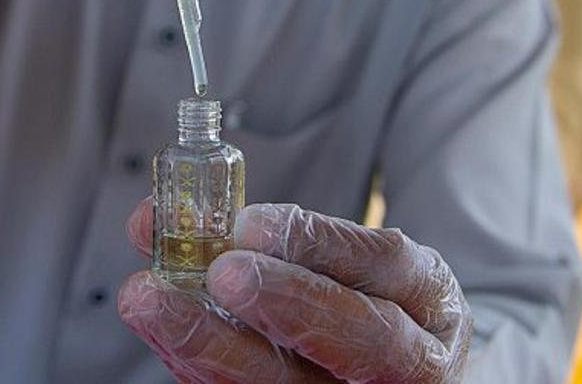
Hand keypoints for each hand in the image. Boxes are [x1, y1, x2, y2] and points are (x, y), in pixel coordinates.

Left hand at [119, 199, 473, 382]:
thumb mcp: (350, 259)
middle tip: (221, 273)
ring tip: (151, 301)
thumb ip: (275, 237)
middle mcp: (417, 361)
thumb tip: (161, 213)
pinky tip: (164, 336)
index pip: (387, 268)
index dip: (319, 245)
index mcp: (430, 299)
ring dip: (215, 345)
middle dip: (286, 304)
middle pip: (362, 341)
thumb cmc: (365, 302)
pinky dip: (203, 369)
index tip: (251, 224)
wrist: (395, 371)